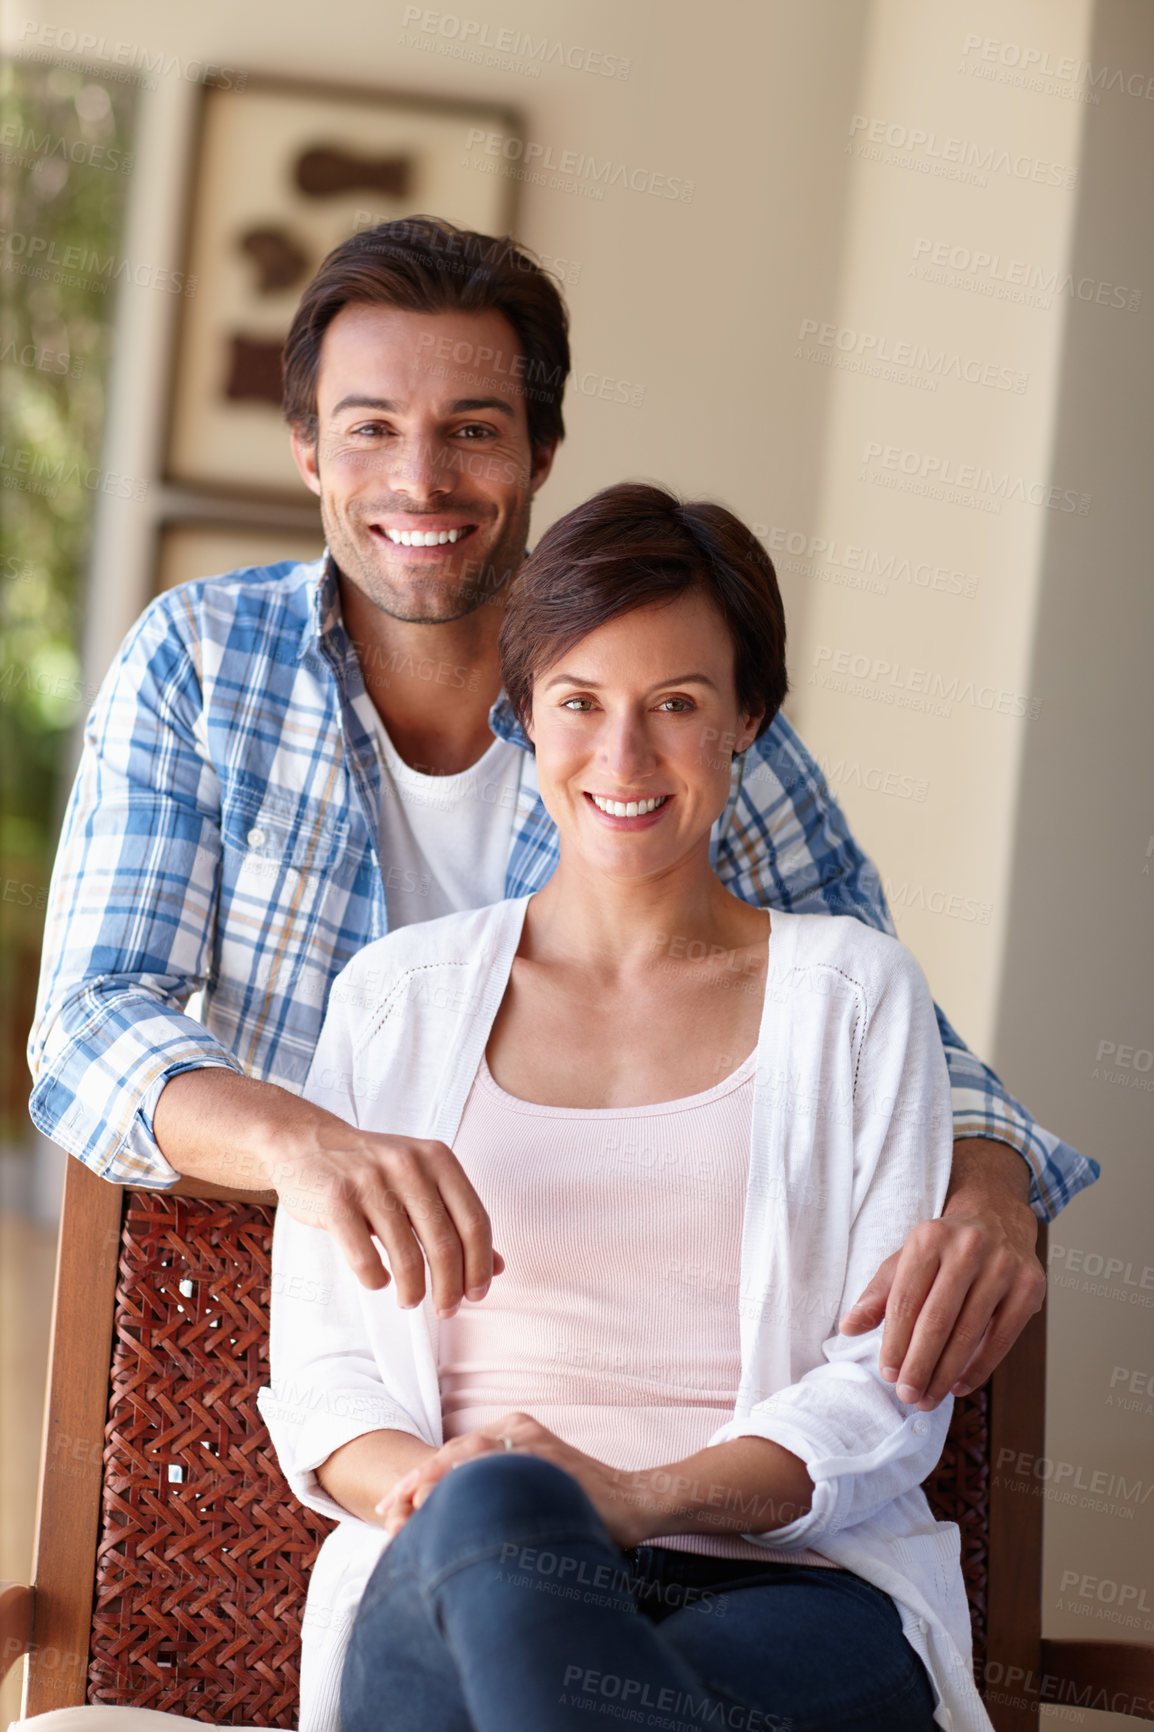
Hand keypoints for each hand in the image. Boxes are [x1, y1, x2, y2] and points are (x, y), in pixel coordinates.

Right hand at [272, 1125, 504, 1310]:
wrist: (308, 1142)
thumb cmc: (373, 1169)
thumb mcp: (422, 1181)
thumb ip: (456, 1219)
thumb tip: (497, 1267)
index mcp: (437, 1159)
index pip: (474, 1221)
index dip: (480, 1265)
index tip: (477, 1294)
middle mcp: (408, 1165)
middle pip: (445, 1244)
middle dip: (450, 1288)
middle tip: (447, 1310)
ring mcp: (370, 1181)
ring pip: (406, 1256)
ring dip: (413, 1291)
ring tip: (410, 1300)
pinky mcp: (336, 1200)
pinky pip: (365, 1258)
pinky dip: (376, 1279)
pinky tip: (378, 1281)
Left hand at [375, 1412, 641, 1544]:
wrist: (633, 1502)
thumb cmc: (579, 1503)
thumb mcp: (530, 1487)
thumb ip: (495, 1488)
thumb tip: (445, 1515)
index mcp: (512, 1430)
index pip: (453, 1453)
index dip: (419, 1480)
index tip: (390, 1509)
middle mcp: (518, 1428)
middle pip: (454, 1451)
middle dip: (416, 1483)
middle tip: (386, 1513)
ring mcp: (533, 1440)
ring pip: (470, 1457)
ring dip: (434, 1483)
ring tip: (405, 1511)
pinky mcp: (548, 1458)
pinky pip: (500, 1469)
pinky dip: (471, 1484)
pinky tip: (449, 1505)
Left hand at [839, 1139, 1044, 1409]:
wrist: (997, 1216)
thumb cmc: (944, 1247)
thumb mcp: (907, 1258)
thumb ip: (879, 1293)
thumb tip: (848, 1327)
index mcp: (929, 1238)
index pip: (906, 1300)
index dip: (895, 1342)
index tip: (887, 1374)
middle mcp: (968, 1248)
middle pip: (937, 1320)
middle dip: (919, 1364)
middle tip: (907, 1395)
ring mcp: (1002, 1266)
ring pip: (969, 1332)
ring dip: (945, 1373)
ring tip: (929, 1397)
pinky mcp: (1029, 1285)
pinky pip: (1002, 1337)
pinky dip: (979, 1367)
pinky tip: (960, 1385)